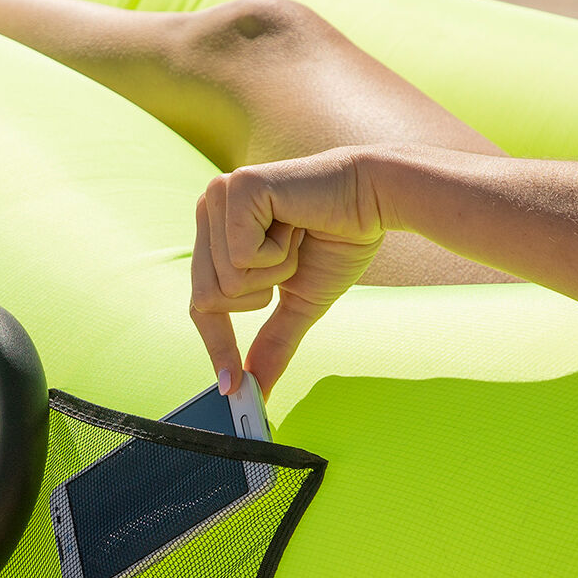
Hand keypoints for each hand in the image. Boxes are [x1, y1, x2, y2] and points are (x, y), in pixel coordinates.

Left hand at [189, 146, 385, 398]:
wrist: (377, 199)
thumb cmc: (338, 240)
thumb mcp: (298, 302)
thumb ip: (272, 342)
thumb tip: (256, 390)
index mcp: (216, 233)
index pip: (201, 303)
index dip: (217, 344)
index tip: (231, 386)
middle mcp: (208, 210)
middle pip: (207, 298)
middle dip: (260, 295)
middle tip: (292, 258)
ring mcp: (218, 195)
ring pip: (226, 281)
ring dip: (274, 271)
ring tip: (296, 235)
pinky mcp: (237, 188)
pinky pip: (242, 257)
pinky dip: (278, 253)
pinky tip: (295, 221)